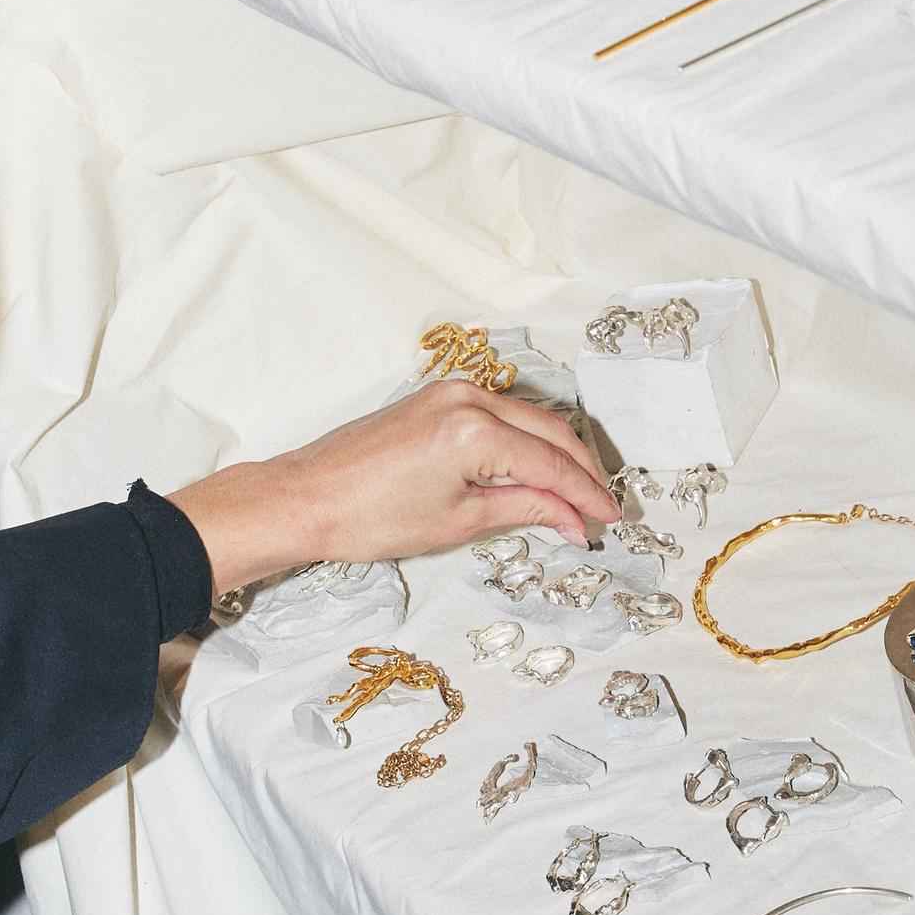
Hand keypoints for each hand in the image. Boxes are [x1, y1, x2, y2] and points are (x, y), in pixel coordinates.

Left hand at [170, 378, 618, 592]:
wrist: (305, 499)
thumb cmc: (367, 516)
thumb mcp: (459, 520)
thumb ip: (525, 510)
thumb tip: (571, 519)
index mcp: (476, 430)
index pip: (553, 463)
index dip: (586, 494)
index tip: (608, 518)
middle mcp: (468, 399)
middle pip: (549, 432)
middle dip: (580, 471)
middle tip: (600, 508)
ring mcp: (449, 393)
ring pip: (526, 420)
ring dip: (555, 454)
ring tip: (573, 495)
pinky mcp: (434, 399)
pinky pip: (498, 416)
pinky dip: (523, 442)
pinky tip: (532, 471)